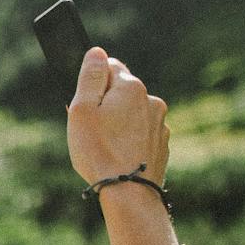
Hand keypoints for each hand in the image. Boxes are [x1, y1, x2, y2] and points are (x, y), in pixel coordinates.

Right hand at [66, 46, 169, 187]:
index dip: (93, 83)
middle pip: (122, 92)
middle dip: (106, 105)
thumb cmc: (99, 151)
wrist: (128, 192)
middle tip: (89, 129)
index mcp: (131, 87)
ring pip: (133, 115)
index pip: (111, 67)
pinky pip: (142, 135)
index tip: (84, 104)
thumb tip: (97, 52)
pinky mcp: (162, 145)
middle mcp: (151, 101)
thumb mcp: (82, 109)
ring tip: (104, 148)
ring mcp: (160, 124)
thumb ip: (90, 77)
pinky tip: (118, 158)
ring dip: (119, 124)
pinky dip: (130, 141)